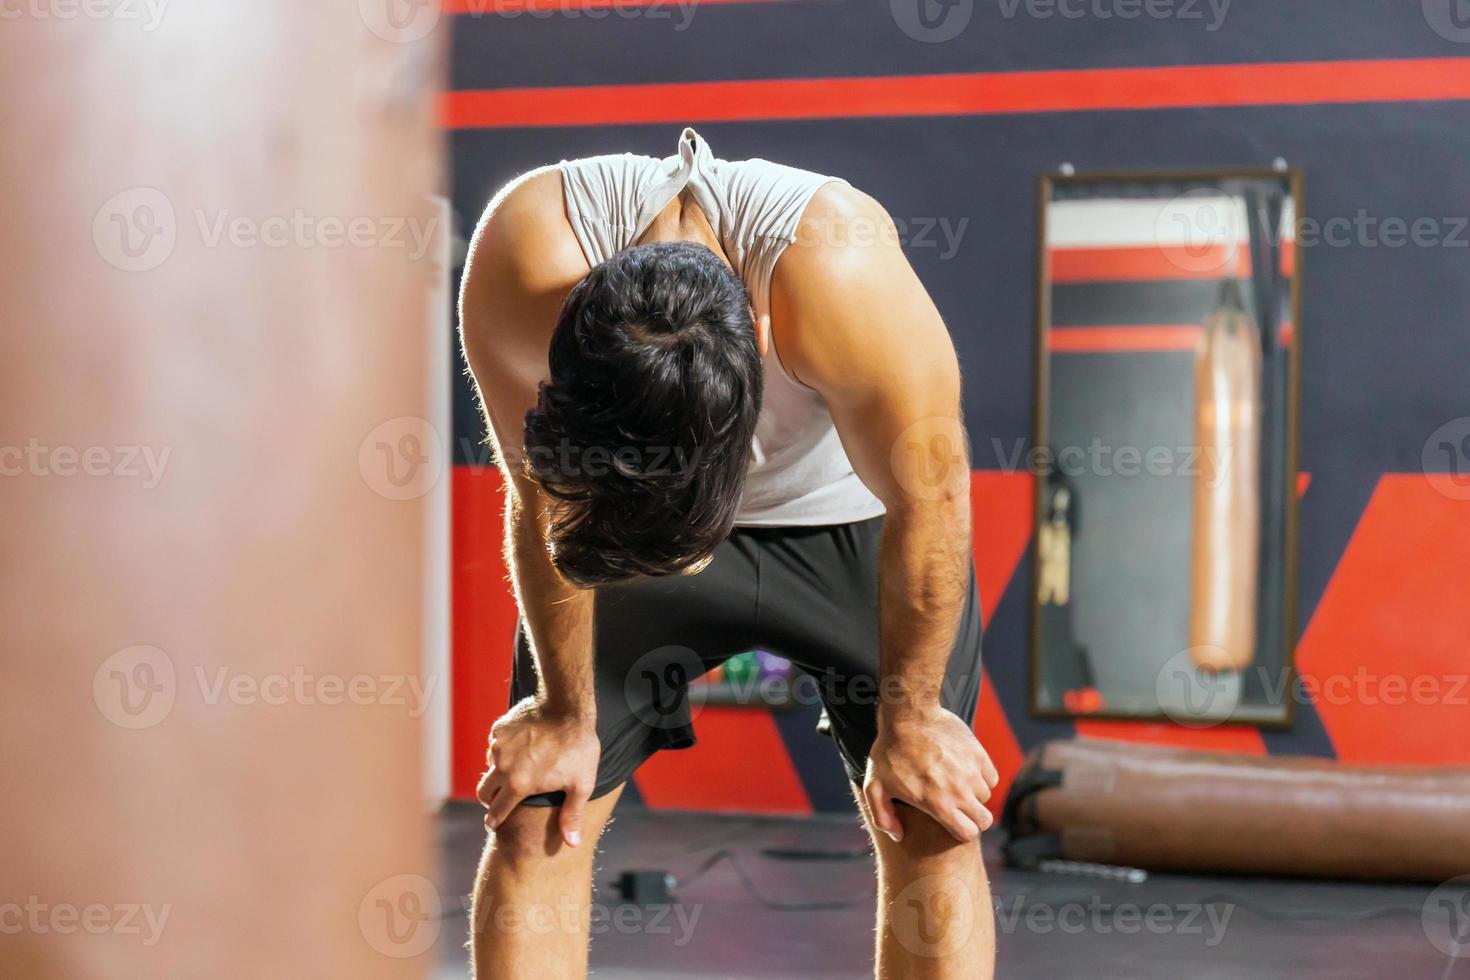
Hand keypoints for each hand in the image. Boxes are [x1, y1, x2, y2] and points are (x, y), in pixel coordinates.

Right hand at [476, 696, 599, 846]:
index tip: (492, 825)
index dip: (493, 822)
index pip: (496, 812)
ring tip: (515, 771)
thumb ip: (572, 815)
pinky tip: (520, 749)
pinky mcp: (499, 729)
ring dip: (497, 773)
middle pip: (483, 792)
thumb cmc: (578, 747)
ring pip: (488, 767)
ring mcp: (498, 746)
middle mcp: (502, 766)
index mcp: (518, 785)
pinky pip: (494, 745)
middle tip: (500, 801)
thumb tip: (572, 843)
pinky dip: (502, 752)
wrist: (568, 707)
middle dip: (490, 800)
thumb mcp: (581, 784)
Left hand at [863, 706, 998, 843]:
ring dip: (975, 794)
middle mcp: (960, 792)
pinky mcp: (979, 754)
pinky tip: (965, 771)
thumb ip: (883, 817)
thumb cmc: (889, 751)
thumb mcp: (875, 787)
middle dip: (974, 818)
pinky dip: (982, 777)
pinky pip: (991, 776)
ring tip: (957, 785)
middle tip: (960, 808)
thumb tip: (899, 836)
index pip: (968, 833)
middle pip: (985, 820)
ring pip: (986, 796)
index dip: (961, 831)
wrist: (908, 715)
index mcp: (939, 805)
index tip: (953, 822)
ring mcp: (972, 772)